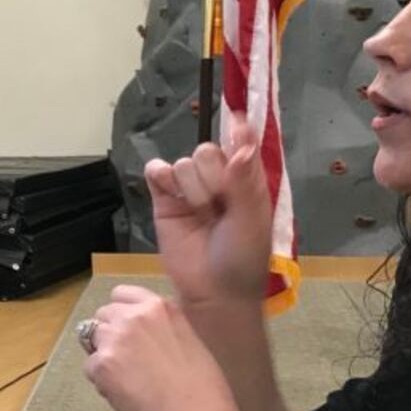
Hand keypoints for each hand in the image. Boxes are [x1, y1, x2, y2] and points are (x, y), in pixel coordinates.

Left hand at [83, 286, 242, 410]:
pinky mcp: (101, 363)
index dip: (121, 312)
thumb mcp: (190, 341)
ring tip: (128, 378)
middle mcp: (134, 316)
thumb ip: (163, 327)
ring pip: (91, 338)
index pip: (122, 294)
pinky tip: (125, 393)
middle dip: (110, 333)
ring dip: (103, 354)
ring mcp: (115, 338)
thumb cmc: (202, 391)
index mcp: (159, 307)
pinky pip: (90, 367)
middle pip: (103, 314)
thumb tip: (146, 329)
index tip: (126, 327)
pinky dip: (101, 380)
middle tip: (128, 359)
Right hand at [144, 112, 271, 306]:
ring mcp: (188, 189)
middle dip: (212, 175)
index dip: (237, 130)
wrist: (214, 292)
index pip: (240, 145)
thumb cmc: (243, 259)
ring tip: (201, 214)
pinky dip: (161, 176)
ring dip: (191, 188)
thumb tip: (243, 143)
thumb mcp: (253, 220)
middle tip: (219, 204)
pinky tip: (171, 194)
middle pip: (206, 152)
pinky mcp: (164, 199)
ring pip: (183, 163)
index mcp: (245, 181)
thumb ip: (246, 180)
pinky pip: (157, 170)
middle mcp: (217, 180)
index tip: (236, 118)